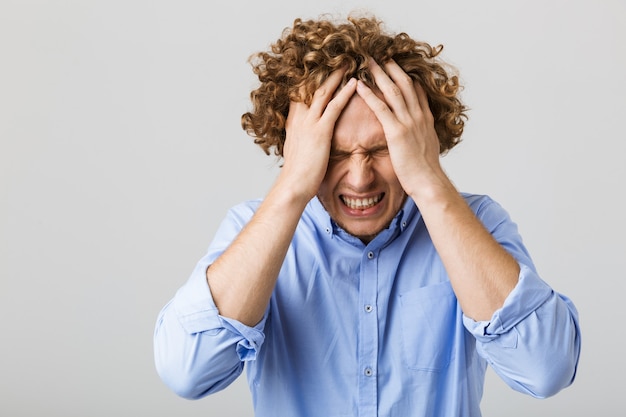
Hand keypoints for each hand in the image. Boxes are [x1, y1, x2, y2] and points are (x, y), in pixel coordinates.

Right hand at [280, 70, 356, 201]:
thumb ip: (301, 137)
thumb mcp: (295, 149)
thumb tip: (305, 136)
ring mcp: (308, 123)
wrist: (293, 185)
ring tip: (348, 62)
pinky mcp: (320, 131)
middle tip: (337, 58)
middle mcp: (299, 118)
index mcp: (293, 121)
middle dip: (324, 72)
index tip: (322, 67)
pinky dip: (344, 92)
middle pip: (311, 87)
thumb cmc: (297, 172)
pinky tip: (355, 83)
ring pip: (323, 91)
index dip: (311, 78)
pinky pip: (334, 106)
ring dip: (336, 75)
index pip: (301, 92)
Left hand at [355, 59, 446, 198]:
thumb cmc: (425, 169)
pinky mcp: (397, 132)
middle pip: (404, 83)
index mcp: (425, 118)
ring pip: (392, 91)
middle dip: (391, 67)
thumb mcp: (428, 145)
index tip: (396, 64)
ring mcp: (408, 122)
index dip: (405, 75)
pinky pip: (381, 108)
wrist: (429, 181)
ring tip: (367, 62)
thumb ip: (422, 132)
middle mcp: (418, 116)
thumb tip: (420, 130)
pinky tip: (359, 85)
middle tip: (379, 55)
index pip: (416, 90)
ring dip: (379, 74)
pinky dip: (370, 94)